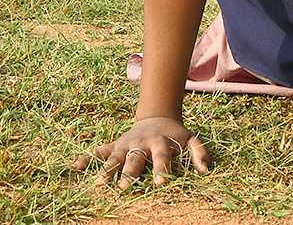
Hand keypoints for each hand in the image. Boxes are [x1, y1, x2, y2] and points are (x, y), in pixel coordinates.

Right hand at [73, 117, 210, 189]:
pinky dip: (87, 157)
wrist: (158, 116)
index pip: (162, 157)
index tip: (161, 183)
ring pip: (115, 156)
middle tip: (125, 187)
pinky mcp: (115, 144)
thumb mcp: (190, 139)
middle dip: (130, 173)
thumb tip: (205, 171)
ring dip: (107, 168)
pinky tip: (76, 166)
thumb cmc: (175, 135)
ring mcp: (126, 143)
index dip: (162, 169)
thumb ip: (199, 152)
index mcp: (161, 143)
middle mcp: (141, 143)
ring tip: (99, 182)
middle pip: (135, 158)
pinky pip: (99, 150)